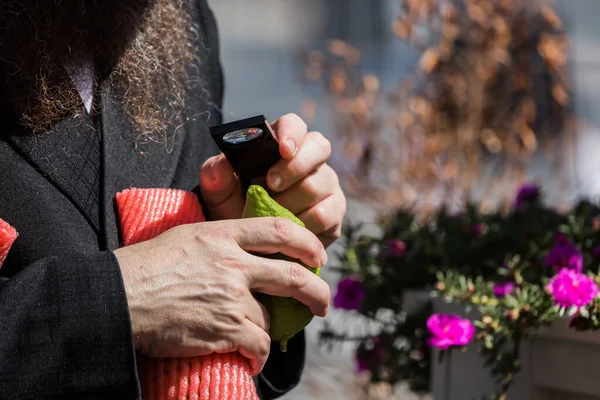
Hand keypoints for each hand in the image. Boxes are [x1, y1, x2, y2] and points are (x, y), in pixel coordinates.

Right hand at [114, 217, 328, 374]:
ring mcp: (231, 297)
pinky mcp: (224, 329)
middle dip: (316, 291)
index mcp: (223, 235)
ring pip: (270, 317)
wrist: (118, 298)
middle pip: (293, 275)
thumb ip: (219, 239)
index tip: (318, 255)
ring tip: (251, 337)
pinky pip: (259, 345)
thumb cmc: (145, 267)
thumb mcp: (185, 237)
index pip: (278, 230)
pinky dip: (259, 356)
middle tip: (322, 303)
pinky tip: (251, 359)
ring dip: (264, 330)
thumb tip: (243, 249)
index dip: (307, 242)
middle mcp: (233, 263)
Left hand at [200, 113, 346, 246]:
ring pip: (319, 185)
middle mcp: (312, 160)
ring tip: (270, 214)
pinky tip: (288, 232)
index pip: (294, 125)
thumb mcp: (219, 194)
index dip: (292, 134)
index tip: (282, 149)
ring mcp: (327, 185)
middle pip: (319, 148)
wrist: (251, 245)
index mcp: (283, 145)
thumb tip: (220, 166)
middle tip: (271, 185)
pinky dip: (303, 225)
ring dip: (291, 202)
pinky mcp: (335, 213)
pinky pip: (326, 215)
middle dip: (294, 167)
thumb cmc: (237, 209)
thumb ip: (215, 176)